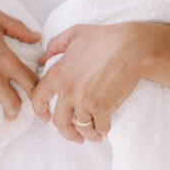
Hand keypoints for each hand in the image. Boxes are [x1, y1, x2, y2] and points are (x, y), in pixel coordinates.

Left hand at [31, 22, 142, 143]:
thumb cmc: (104, 38)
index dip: (41, 111)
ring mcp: (85, 101)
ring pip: (80, 127)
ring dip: (86, 134)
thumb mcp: (74, 34)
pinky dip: (101, 131)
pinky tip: (103, 130)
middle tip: (73, 135)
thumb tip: (42, 60)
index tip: (46, 118)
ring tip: (91, 135)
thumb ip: (54, 45)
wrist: (131, 48)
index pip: (38, 100)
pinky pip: (99, 127)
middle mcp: (68, 91)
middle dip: (65, 132)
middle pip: (59, 122)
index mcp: (57, 74)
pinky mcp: (102, 107)